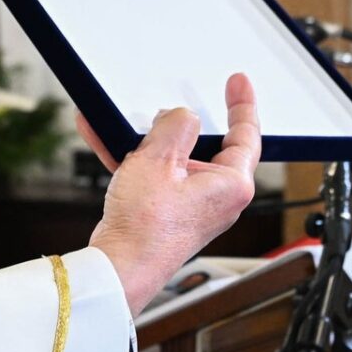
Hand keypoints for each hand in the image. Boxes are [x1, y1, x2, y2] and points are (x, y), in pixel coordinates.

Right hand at [86, 74, 260, 315]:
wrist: (119, 267)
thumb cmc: (146, 228)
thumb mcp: (159, 159)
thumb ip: (175, 125)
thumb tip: (178, 117)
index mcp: (232, 184)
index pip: (246, 134)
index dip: (242, 104)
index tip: (238, 83)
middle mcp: (218, 197)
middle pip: (204, 145)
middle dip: (176, 125)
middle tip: (162, 110)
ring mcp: (193, 207)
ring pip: (173, 160)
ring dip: (145, 141)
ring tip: (121, 124)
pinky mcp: (168, 213)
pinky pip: (154, 176)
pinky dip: (133, 159)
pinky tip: (105, 140)